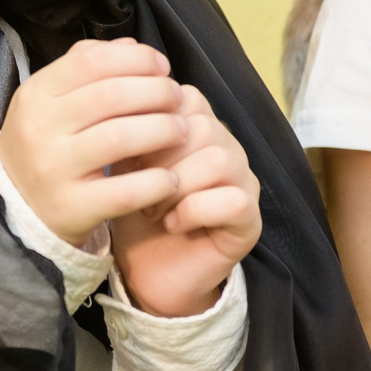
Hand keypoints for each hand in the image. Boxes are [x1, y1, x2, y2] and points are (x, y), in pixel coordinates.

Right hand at [0, 38, 187, 246]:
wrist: (15, 208)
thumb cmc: (47, 145)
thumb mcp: (51, 101)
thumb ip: (87, 67)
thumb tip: (131, 46)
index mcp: (36, 94)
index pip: (91, 61)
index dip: (136, 59)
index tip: (163, 67)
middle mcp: (40, 129)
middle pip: (112, 95)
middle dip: (157, 92)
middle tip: (178, 98)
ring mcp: (54, 169)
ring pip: (121, 138)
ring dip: (164, 129)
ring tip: (182, 130)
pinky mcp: (72, 208)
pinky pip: (125, 192)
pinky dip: (157, 182)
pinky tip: (172, 178)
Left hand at [110, 84, 261, 316]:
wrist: (147, 272)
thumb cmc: (136, 213)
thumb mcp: (127, 166)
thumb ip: (131, 131)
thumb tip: (120, 103)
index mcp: (200, 127)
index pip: (185, 98)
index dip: (152, 123)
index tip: (130, 156)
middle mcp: (228, 148)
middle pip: (203, 127)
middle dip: (163, 159)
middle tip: (141, 187)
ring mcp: (244, 182)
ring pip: (219, 160)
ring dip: (177, 186)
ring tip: (155, 209)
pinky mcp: (250, 219)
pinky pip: (233, 200)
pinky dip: (196, 210)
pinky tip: (175, 223)